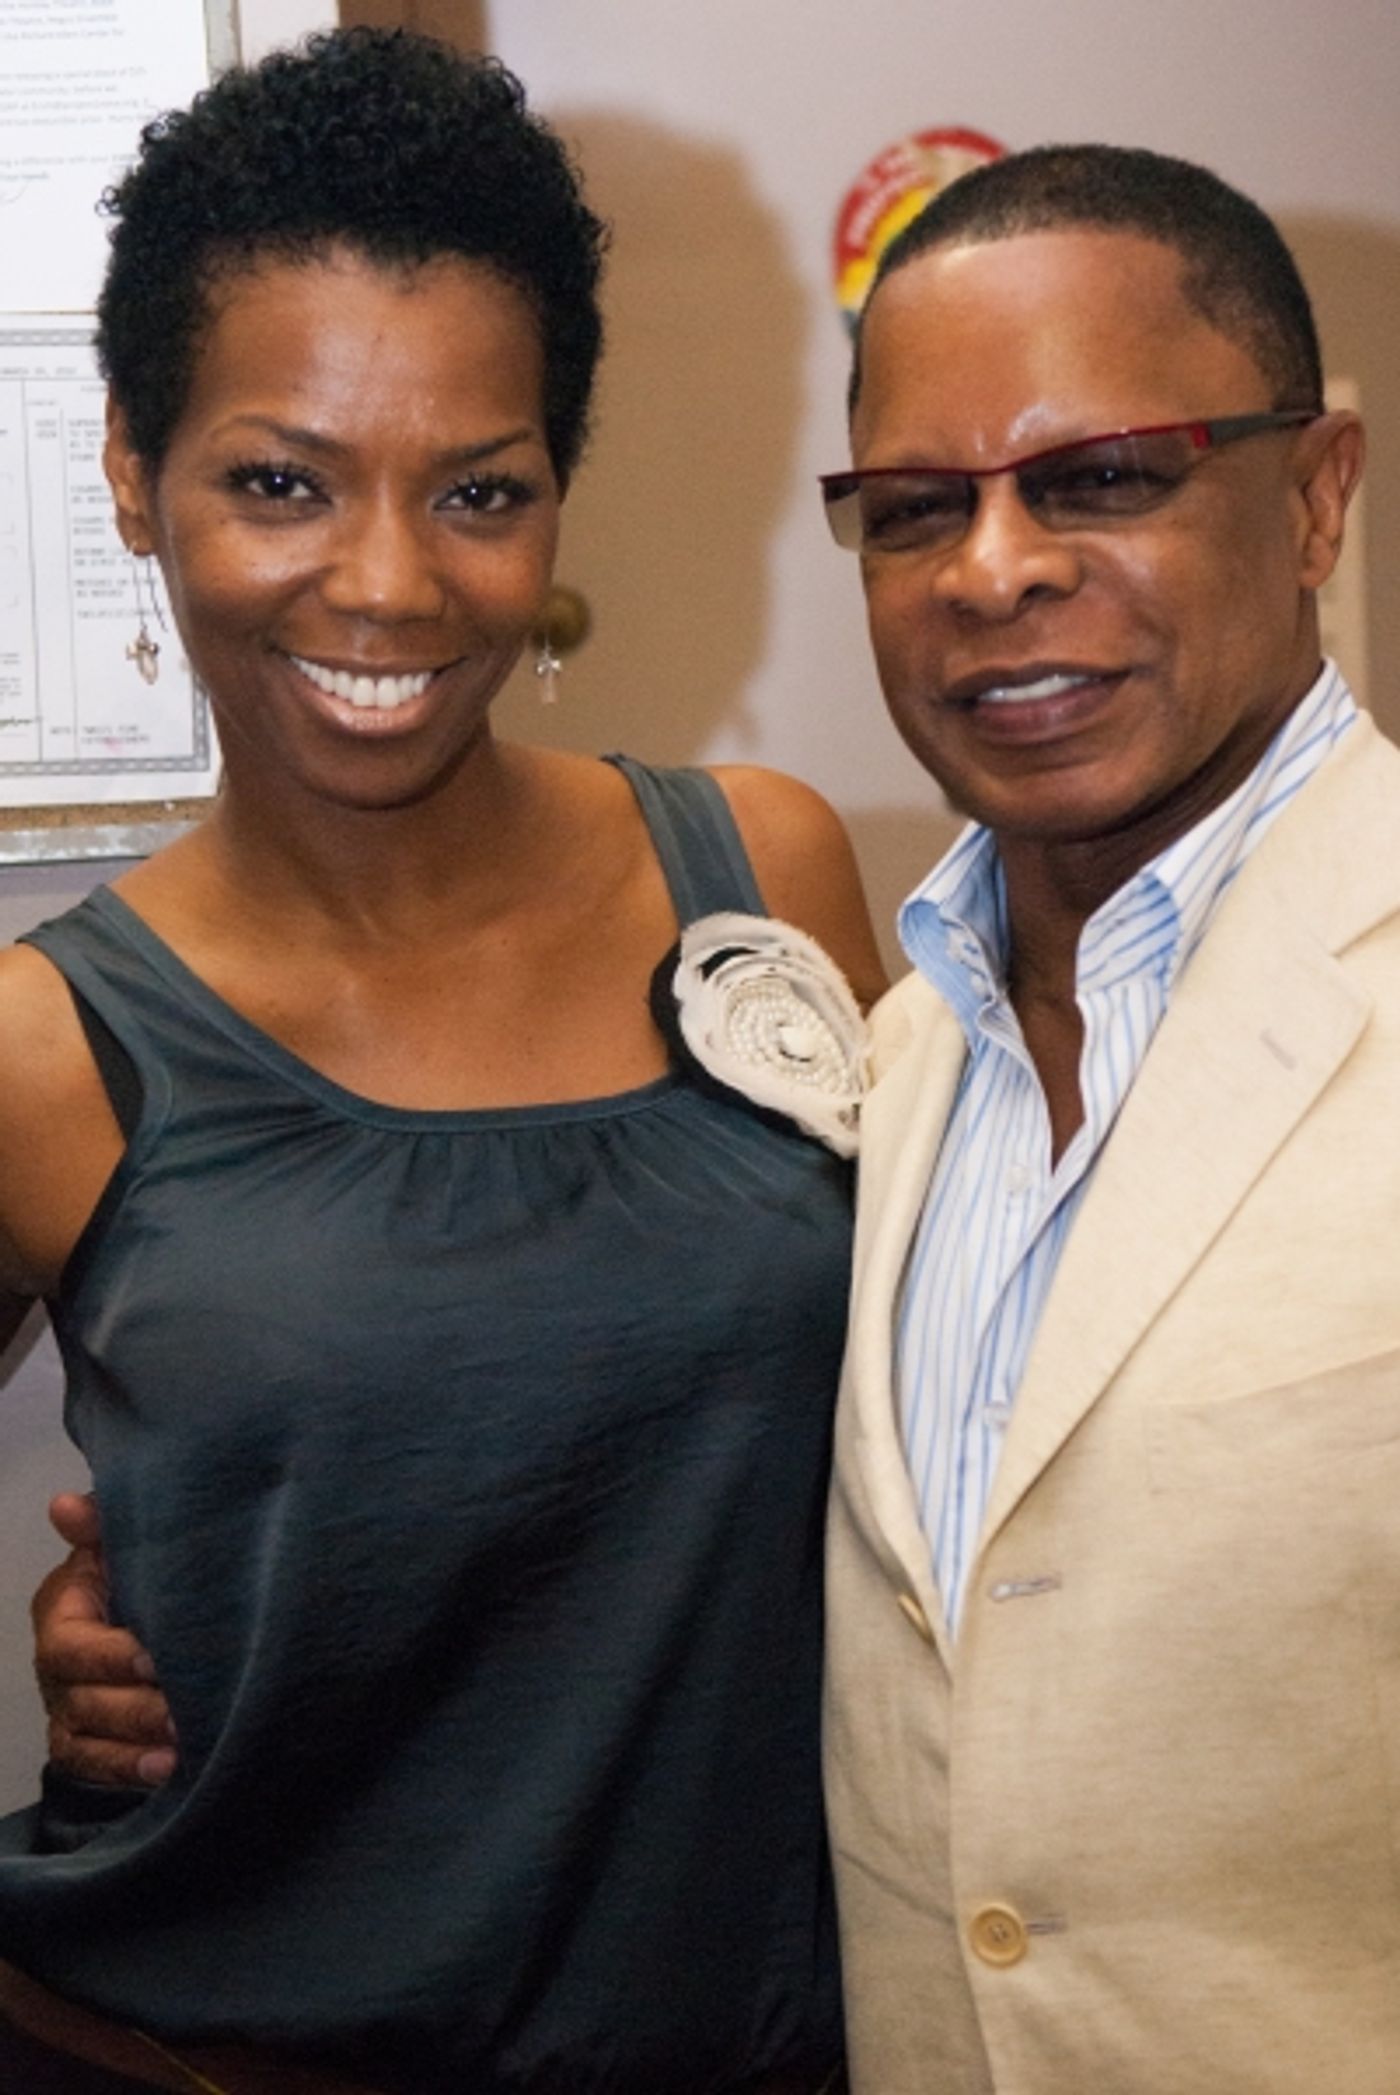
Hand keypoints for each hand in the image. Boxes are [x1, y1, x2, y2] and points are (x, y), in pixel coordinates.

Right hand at [33, 1492, 176, 1787]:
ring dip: (134, 1747)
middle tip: (180, 1714)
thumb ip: (100, 1525)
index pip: (71, 1645)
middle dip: (133, 1709)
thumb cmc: (135, 1576)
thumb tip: (64, 1504)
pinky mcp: (83, 1746)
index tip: (154, 1662)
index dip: (109, 1657)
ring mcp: (67, 1710)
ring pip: (90, 1738)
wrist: (149, 1620)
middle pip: (83, 1699)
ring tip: (180, 1748)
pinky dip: (128, 1772)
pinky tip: (169, 1773)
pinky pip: (95, 1767)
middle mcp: (57, 1669)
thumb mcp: (119, 1547)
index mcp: (62, 1615)